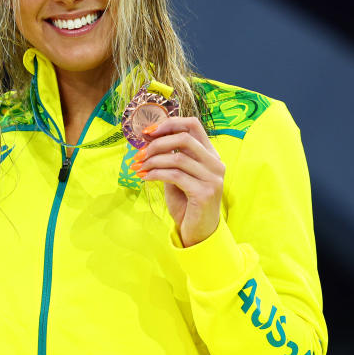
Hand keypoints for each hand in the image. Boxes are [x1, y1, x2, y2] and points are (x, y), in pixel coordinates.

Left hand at [129, 117, 224, 246]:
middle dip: (156, 144)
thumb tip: (148, 139)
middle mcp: (215, 163)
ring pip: (177, 158)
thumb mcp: (177, 175)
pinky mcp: (204, 193)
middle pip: (183, 138)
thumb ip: (169, 157)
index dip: (169, 123)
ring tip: (138, 168)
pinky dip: (155, 174)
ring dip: (152, 161)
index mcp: (210, 154)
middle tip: (138, 154)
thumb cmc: (186, 202)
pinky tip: (144, 178)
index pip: (193, 125)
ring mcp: (212, 178)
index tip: (147, 132)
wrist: (198, 231)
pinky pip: (174, 176)